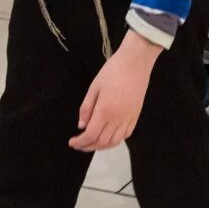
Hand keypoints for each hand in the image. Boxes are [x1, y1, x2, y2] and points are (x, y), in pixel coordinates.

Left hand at [70, 32, 159, 150]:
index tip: (72, 142)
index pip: (91, 135)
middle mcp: (118, 118)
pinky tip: (109, 136)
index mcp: (105, 111)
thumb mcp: (94, 87)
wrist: (136, 61)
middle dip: (88, 146)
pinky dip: (116, 140)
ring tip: (92, 143)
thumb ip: (86, 108)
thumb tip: (81, 126)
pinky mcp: (136, 115)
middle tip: (79, 144)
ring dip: (102, 146)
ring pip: (115, 141)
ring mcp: (129, 118)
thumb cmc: (113, 70)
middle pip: (102, 142)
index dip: (80, 142)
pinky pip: (126, 134)